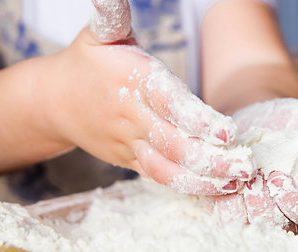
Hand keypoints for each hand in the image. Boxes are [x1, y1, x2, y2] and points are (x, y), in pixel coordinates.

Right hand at [39, 0, 254, 194]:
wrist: (53, 102)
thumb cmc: (88, 62)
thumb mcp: (99, 34)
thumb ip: (112, 14)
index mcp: (130, 81)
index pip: (167, 102)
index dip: (196, 119)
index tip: (226, 132)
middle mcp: (131, 116)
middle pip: (173, 144)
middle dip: (210, 158)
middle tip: (244, 165)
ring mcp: (130, 144)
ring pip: (167, 168)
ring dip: (202, 179)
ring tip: (235, 182)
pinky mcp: (130, 162)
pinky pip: (160, 177)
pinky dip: (187, 186)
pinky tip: (215, 189)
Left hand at [208, 98, 297, 232]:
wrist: (259, 118)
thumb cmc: (294, 123)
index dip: (295, 202)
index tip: (280, 180)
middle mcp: (286, 212)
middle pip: (277, 226)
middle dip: (265, 207)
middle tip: (254, 185)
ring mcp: (257, 212)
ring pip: (248, 225)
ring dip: (241, 209)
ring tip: (237, 183)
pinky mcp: (230, 206)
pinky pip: (223, 215)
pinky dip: (220, 201)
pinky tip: (221, 180)